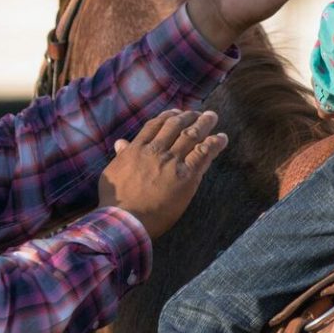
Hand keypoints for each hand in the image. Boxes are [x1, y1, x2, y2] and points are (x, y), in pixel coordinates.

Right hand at [98, 110, 227, 239]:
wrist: (125, 220)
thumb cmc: (115, 201)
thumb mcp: (112, 172)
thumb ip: (121, 156)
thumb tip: (121, 142)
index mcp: (137, 149)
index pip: (155, 125)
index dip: (168, 116)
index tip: (176, 112)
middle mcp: (155, 151)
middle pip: (175, 126)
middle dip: (188, 116)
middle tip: (198, 113)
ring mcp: (171, 162)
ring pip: (191, 135)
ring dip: (204, 124)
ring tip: (212, 117)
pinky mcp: (186, 176)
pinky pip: (203, 153)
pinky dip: (214, 143)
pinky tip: (222, 138)